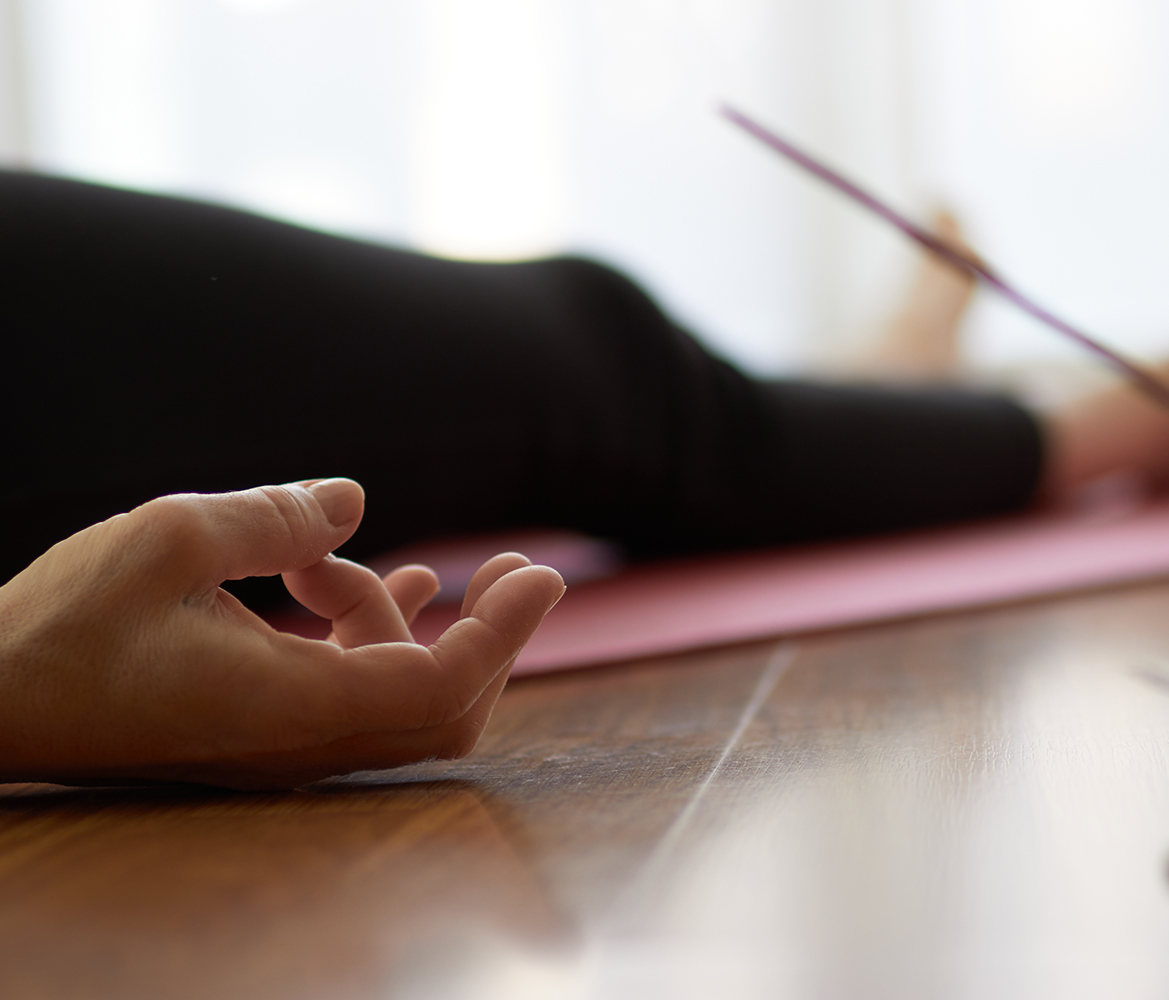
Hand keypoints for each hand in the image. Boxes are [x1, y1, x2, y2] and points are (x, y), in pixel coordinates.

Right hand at [0, 479, 564, 788]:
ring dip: (402, 621)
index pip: (440, 686)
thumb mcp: (167, 539)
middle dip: (492, 636)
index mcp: (291, 707)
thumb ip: (276, 519)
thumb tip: (356, 501)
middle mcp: (301, 744)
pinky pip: (352, 692)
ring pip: (395, 695)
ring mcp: (281, 747)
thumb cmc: (59, 628)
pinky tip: (363, 580)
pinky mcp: (258, 732)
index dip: (506, 632)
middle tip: (515, 564)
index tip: (544, 573)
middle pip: (444, 707)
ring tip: (331, 554)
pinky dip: (372, 635)